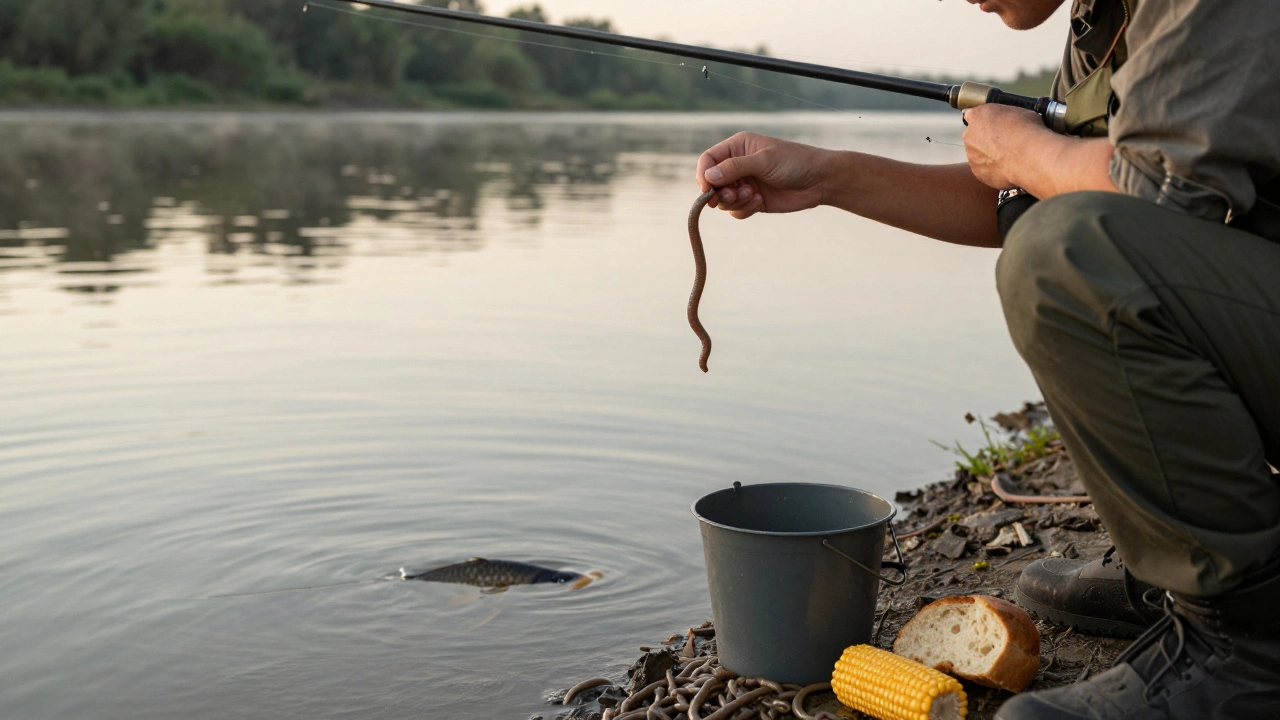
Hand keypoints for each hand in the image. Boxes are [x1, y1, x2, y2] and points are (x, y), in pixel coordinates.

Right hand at [695, 133, 829, 218]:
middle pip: (712, 183)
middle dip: (719, 192)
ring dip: (734, 202)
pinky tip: (760, 202)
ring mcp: (744, 184)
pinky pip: (736, 211)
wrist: (820, 181)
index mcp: (737, 147)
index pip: (708, 160)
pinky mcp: (752, 201)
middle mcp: (737, 165)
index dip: (704, 175)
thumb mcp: (764, 161)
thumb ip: (734, 168)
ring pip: (722, 199)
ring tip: (753, 196)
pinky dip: (744, 210)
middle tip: (732, 196)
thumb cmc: (794, 162)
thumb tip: (708, 176)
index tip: (707, 189)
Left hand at [961, 104, 1047, 189]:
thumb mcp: (1019, 112)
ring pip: (978, 155)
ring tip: (1010, 156)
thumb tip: (1009, 120)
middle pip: (974, 137)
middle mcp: (970, 135)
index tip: (992, 125)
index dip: (983, 121)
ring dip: (989, 155)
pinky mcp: (978, 173)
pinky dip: (993, 170)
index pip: (972, 115)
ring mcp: (972, 156)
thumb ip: (1006, 116)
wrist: (1029, 157)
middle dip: (986, 139)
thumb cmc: (1027, 131)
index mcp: (978, 116)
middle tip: (1004, 143)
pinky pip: (984, 171)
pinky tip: (1009, 167)